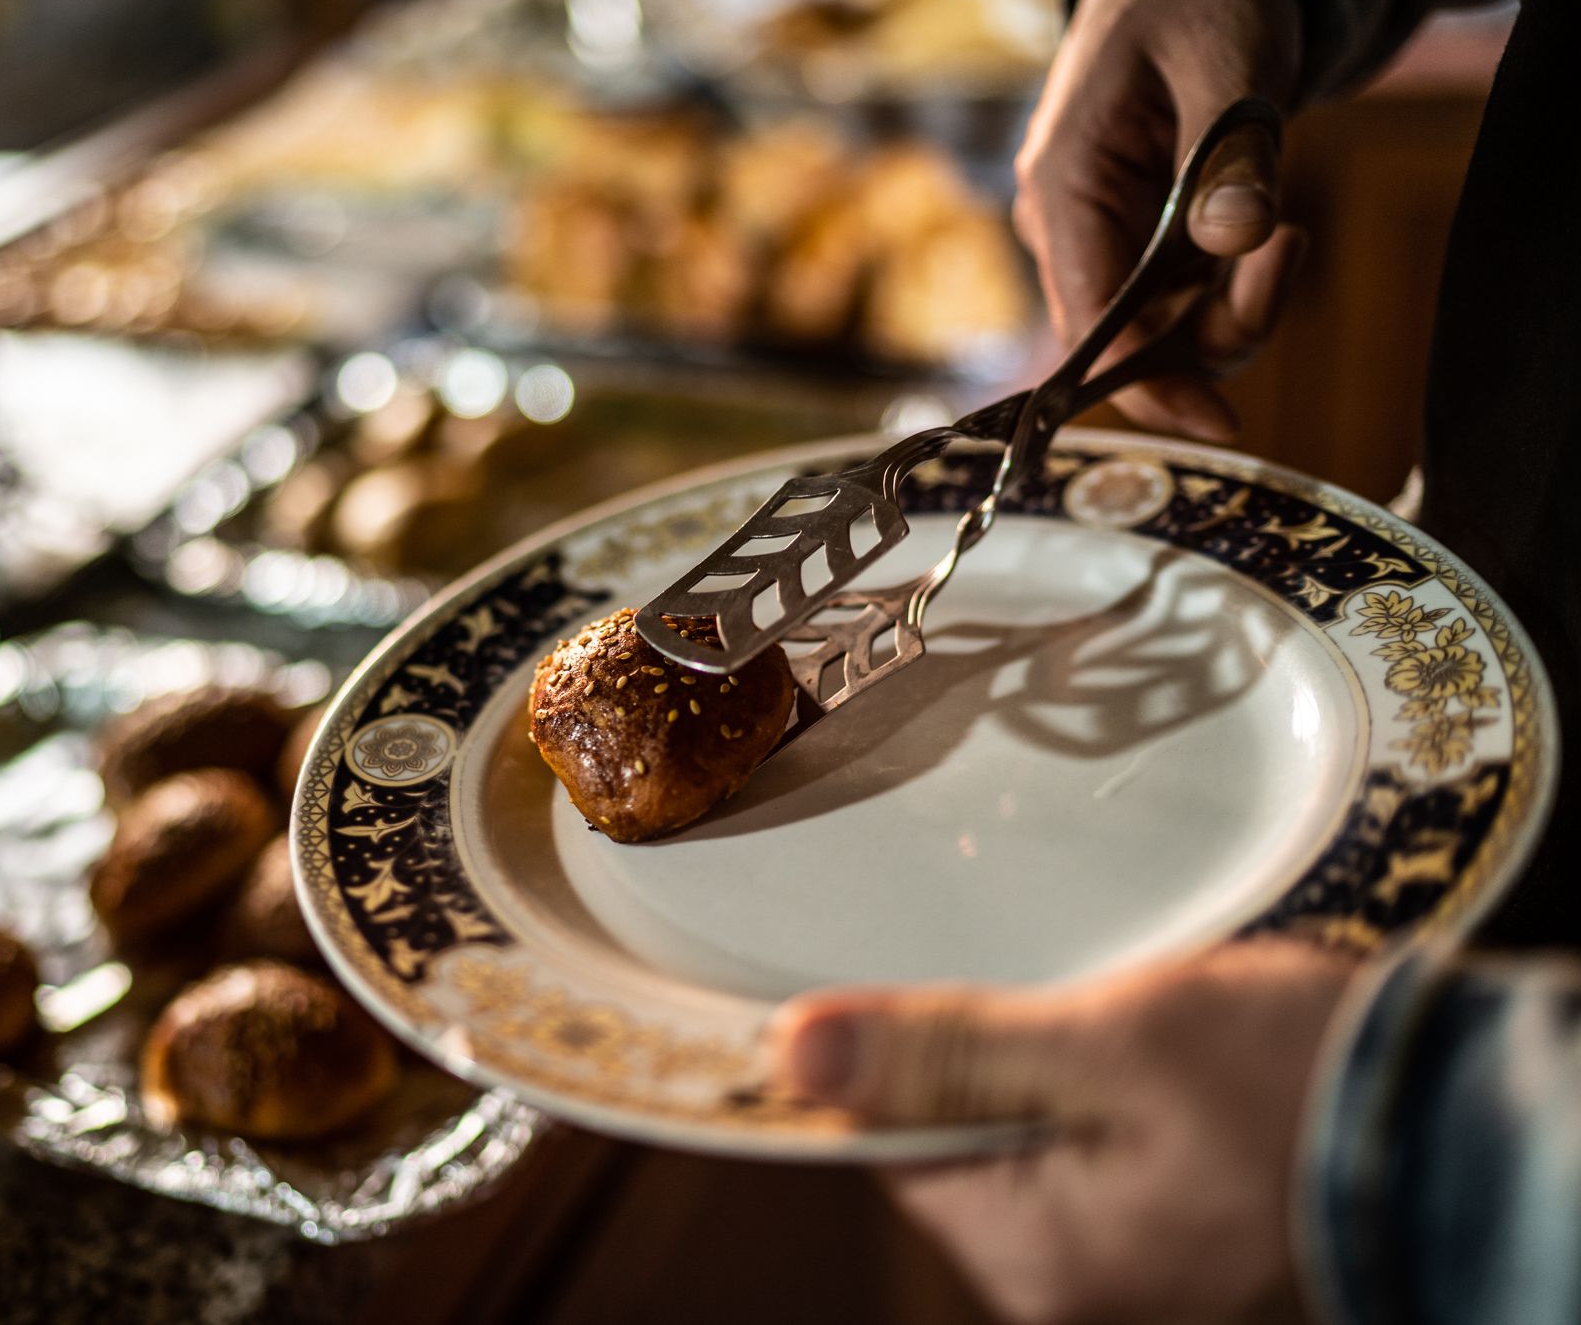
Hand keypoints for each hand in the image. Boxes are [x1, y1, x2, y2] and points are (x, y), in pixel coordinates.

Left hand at [767, 940, 1360, 1324]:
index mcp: (1037, 1259)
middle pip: (953, 1142)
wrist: (1470, 1120)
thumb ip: (947, 1052)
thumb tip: (794, 1053)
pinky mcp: (1175, 1232)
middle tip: (1057, 987)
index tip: (888, 978)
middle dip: (984, 1052)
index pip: (889, 1144)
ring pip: (1026, 1135)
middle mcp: (1070, 1285)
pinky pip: (1092, 1148)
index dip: (884, 1055)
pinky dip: (1100, 1086)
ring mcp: (1128, 1266)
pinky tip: (1153, 1045)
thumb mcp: (1109, 1042)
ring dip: (1047, 1059)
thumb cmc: (1297, 1082)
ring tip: (1124, 1015)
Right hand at [1016, 0, 1310, 440]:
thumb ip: (1230, 156)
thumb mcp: (1226, 61)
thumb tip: (1233, 241)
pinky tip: (1269, 225)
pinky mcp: (1141, 240)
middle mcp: (1070, 228)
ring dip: (1240, 302)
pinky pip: (1187, 299)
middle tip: (1292, 244)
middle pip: (1136, 339)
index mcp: (1063, 188)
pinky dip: (1238, 283)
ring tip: (1285, 226)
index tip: (1214, 419)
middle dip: (1222, 322)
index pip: (1088, 322)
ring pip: (1169, 328)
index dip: (1145, 382)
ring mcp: (1104, 238)